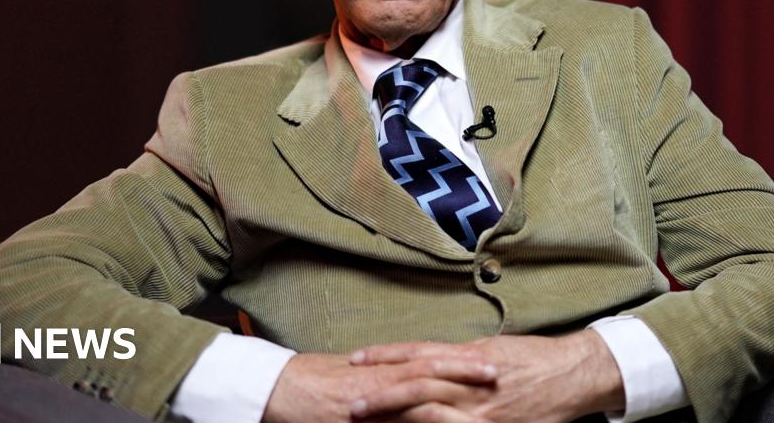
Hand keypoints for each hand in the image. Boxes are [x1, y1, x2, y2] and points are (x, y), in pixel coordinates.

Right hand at [262, 351, 498, 422]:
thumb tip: (407, 378)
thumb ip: (383, 377)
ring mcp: (373, 397)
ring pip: (420, 387)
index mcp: (383, 367)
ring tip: (481, 387)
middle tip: (498, 369)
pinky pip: (396, 414)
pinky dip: (422, 418)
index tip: (487, 357)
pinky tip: (441, 421)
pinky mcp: (361, 414)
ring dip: (452, 385)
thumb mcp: (353, 377)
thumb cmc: (311, 382)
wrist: (276, 390)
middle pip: (432, 368)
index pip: (429, 357)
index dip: (459, 358)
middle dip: (465, 370)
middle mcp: (382, 377)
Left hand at [347, 331, 624, 422]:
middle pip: (416, 384)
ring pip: (428, 411)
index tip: (355, 359)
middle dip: (380, 393)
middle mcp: (471, 381)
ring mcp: (482, 410)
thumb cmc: (535, 360)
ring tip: (364, 418)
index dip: (385, 356)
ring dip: (394, 415)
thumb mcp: (492, 350)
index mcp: (468, 357)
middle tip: (349, 401)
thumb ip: (459, 359)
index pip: (417, 354)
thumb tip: (427, 360)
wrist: (575, 375)